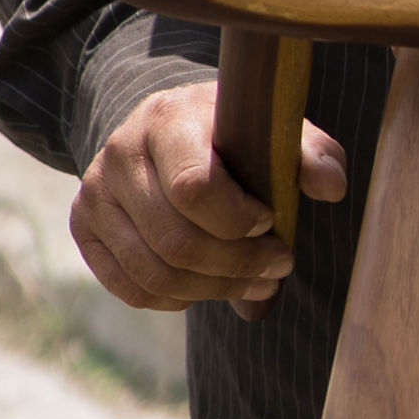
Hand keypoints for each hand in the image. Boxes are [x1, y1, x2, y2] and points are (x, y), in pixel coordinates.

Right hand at [72, 80, 347, 314]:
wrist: (165, 127)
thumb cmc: (230, 132)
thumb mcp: (271, 127)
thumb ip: (310, 151)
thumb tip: (332, 187)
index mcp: (165, 119)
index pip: (193, 189)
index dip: (239, 220)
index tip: (270, 219)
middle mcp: (119, 155)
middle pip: (176, 242)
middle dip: (238, 267)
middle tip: (279, 267)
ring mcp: (94, 195)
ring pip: (155, 274)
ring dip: (214, 291)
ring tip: (256, 284)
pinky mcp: (85, 229)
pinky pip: (132, 289)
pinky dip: (177, 300)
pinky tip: (208, 285)